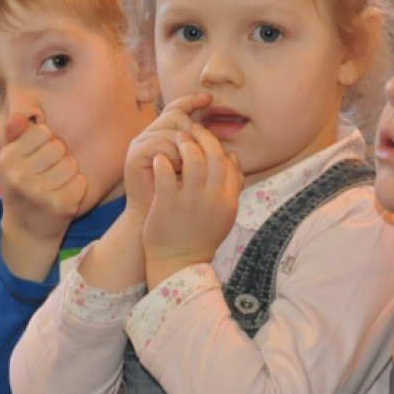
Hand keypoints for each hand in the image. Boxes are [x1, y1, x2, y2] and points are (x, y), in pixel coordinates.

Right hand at [0, 113, 87, 279]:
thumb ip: (15, 136)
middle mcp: (19, 176)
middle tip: (48, 174)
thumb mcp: (11, 162)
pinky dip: (78, 188)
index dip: (46, 142)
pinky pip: (82, 182)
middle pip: (58, 146)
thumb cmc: (21, 187)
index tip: (39, 158)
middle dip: (59, 157)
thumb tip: (20, 117)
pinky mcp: (59, 206)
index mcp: (7, 160)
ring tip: (56, 185)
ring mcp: (39, 192)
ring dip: (69, 173)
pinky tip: (65, 196)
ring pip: (72, 164)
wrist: (27, 229)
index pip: (42, 131)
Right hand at [124, 92, 211, 222]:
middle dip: (193, 130)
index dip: (193, 100)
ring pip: (170, 129)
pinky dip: (173, 156)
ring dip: (185, 148)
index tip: (210, 99)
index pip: (179, 108)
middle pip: (175, 113)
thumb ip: (216, 166)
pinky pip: (160, 145)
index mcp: (166, 137)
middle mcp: (151, 136)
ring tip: (189, 168)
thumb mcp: (204, 180)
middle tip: (200, 151)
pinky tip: (179, 171)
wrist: (159, 225)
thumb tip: (235, 155)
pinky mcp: (134, 157)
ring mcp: (141, 145)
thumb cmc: (182, 204)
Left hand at [143, 123, 241, 287]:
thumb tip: (233, 156)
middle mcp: (214, 199)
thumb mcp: (224, 214)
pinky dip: (163, 161)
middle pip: (214, 155)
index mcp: (229, 201)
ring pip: (192, 159)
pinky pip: (166, 172)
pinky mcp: (168, 204)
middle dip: (203, 137)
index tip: (206, 139)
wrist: (178, 264)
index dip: (217, 146)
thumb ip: (232, 186)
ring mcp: (191, 201)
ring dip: (184, 143)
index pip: (229, 162)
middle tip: (191, 130)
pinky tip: (160, 158)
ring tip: (176, 138)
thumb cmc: (200, 237)